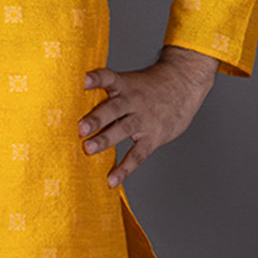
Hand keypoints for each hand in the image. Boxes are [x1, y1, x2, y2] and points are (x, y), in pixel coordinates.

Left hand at [79, 45, 217, 187]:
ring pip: (124, 129)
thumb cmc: (148, 87)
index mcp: (124, 85)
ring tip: (88, 149)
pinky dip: (125, 168)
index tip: (83, 80)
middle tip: (80, 128)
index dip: (96, 78)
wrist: (184, 85)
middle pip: (114, 108)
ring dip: (105, 139)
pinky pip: (138, 154)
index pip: (108, 77)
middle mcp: (133, 101)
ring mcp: (144, 119)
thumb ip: (107, 94)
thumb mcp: (129, 82)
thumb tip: (73, 105)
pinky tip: (111, 180)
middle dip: (97, 118)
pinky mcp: (153, 137)